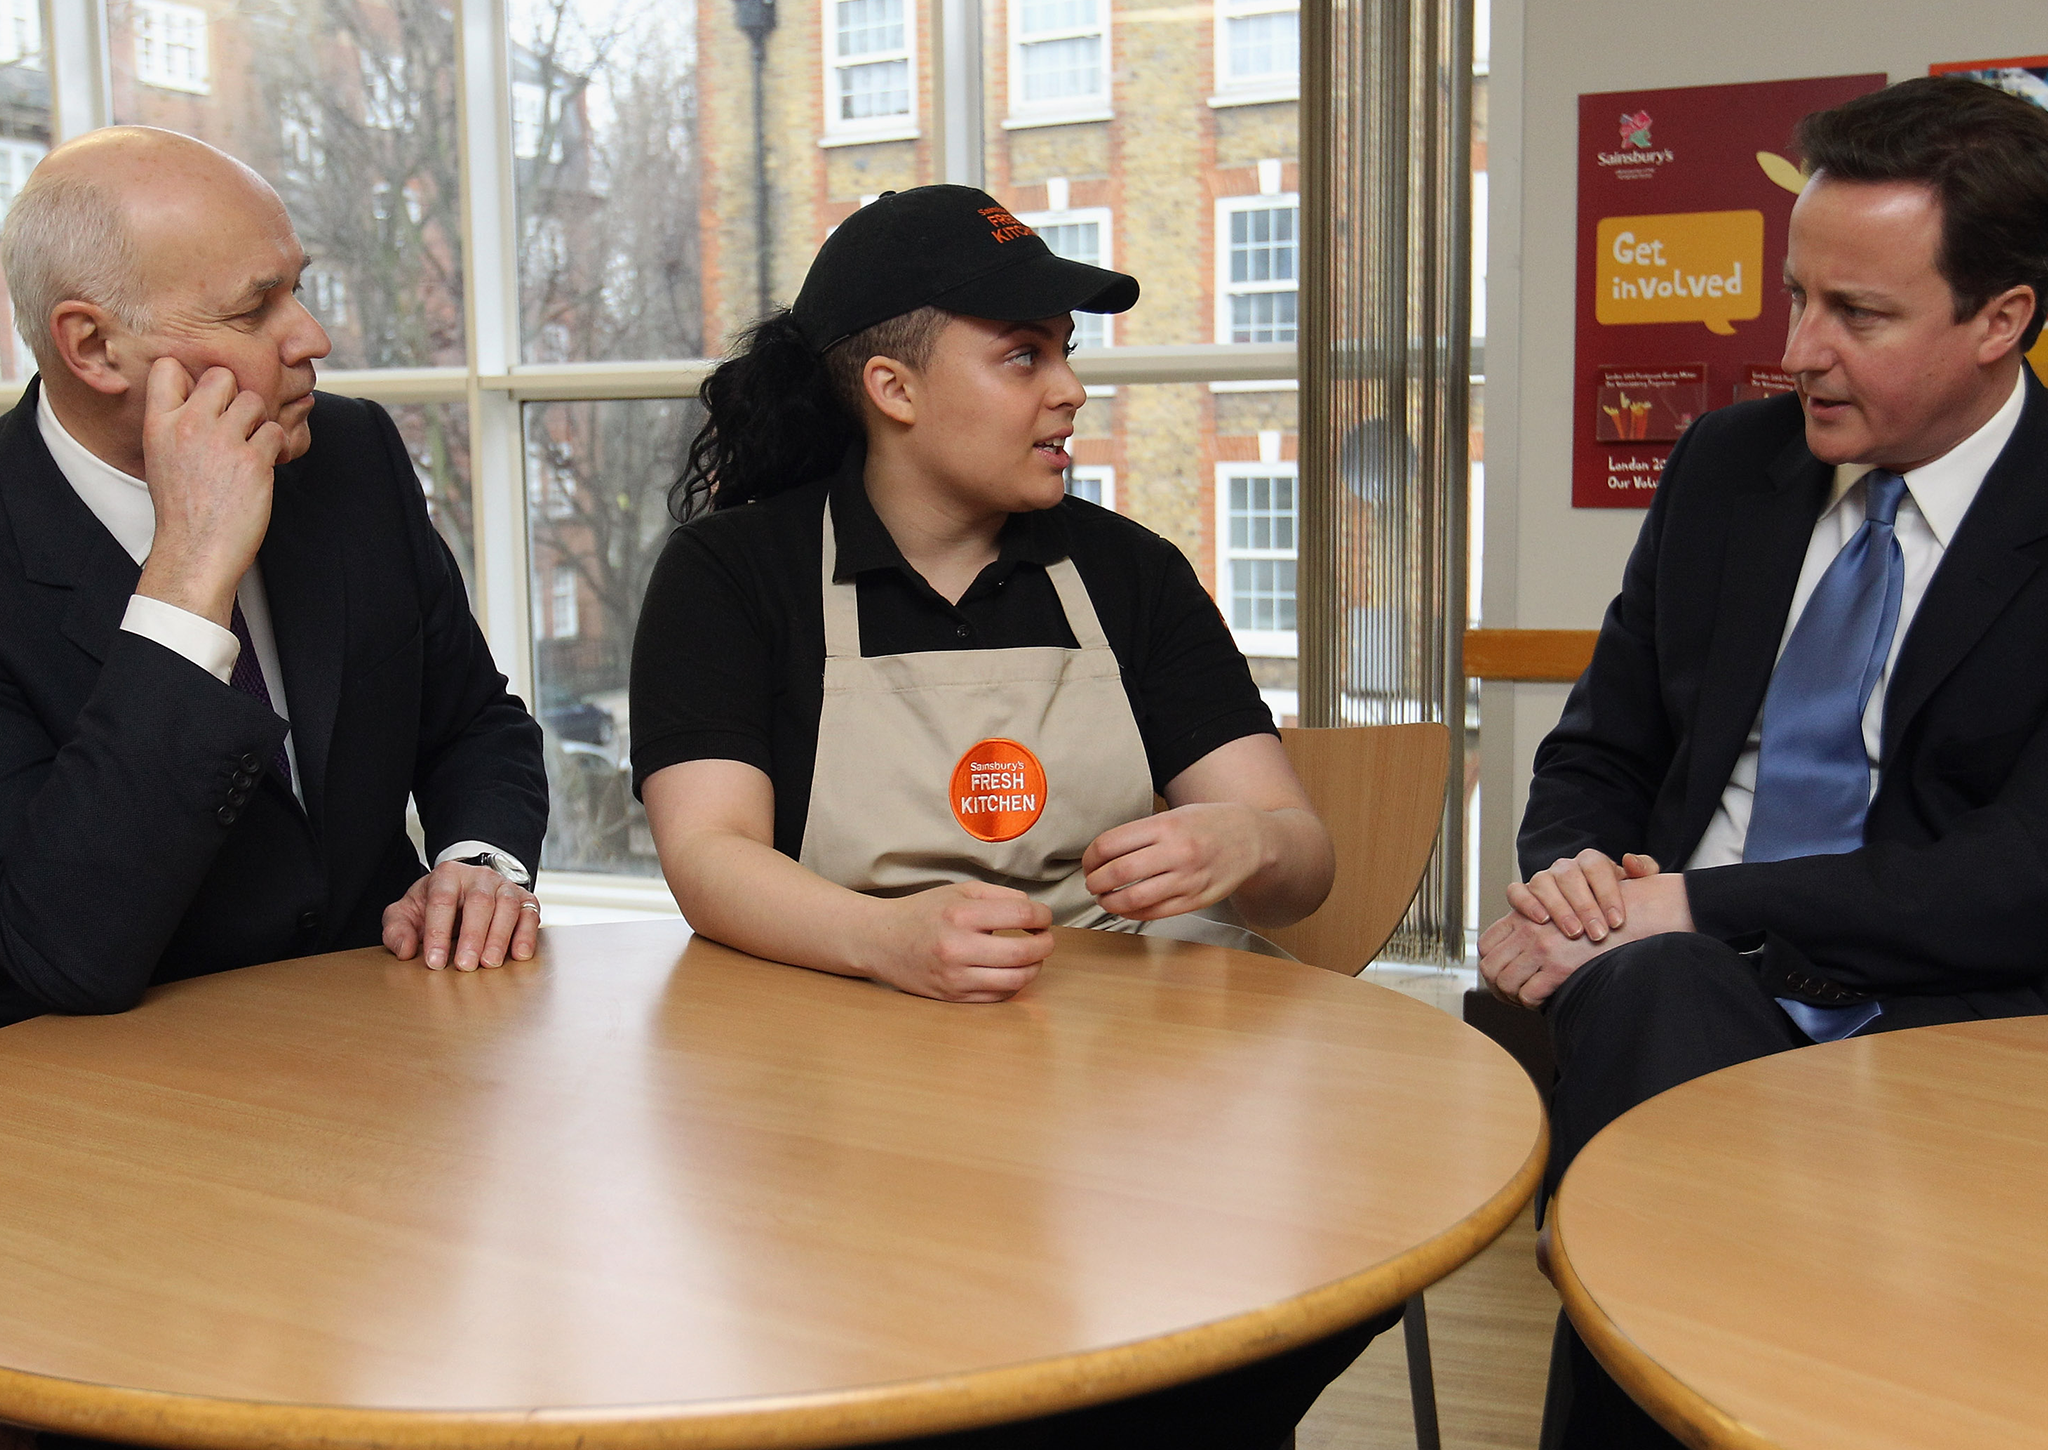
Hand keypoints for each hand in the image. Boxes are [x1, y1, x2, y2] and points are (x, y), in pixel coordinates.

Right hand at [136, 359, 284, 628]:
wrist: (195, 550)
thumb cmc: (182, 509)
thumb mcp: (161, 457)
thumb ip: (176, 423)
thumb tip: (200, 396)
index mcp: (159, 424)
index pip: (168, 368)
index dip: (192, 378)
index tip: (203, 401)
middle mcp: (189, 426)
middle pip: (222, 376)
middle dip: (235, 396)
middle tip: (235, 426)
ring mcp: (222, 441)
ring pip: (255, 401)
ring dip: (258, 422)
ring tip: (249, 449)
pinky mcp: (253, 460)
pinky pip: (276, 431)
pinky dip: (276, 446)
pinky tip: (264, 464)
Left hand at [383, 861, 540, 971]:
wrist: (465, 889)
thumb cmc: (433, 905)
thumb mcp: (407, 912)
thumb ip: (397, 929)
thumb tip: (405, 950)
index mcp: (447, 875)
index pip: (441, 900)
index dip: (438, 932)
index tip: (434, 961)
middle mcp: (479, 877)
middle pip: (479, 902)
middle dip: (473, 936)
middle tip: (465, 966)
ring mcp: (505, 886)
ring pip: (508, 907)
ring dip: (500, 937)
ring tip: (490, 964)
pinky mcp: (525, 899)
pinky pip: (530, 913)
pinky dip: (527, 934)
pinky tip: (519, 955)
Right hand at [863, 882, 1054, 1001]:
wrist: (880, 941)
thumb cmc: (922, 913)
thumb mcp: (958, 891)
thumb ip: (999, 896)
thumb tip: (1034, 910)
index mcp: (960, 914)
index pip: (1021, 914)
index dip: (1043, 915)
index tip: (1044, 917)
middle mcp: (957, 948)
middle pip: (1023, 952)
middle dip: (1045, 945)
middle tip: (1045, 938)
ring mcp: (955, 977)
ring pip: (1015, 980)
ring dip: (1034, 968)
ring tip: (1032, 957)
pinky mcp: (953, 998)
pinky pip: (998, 996)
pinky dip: (1014, 984)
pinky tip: (1011, 971)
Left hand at [1081, 802, 1271, 919]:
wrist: (1254, 839)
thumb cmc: (1211, 823)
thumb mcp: (1175, 815)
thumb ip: (1143, 832)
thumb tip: (1104, 852)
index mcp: (1166, 826)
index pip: (1110, 844)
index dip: (1090, 857)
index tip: (1089, 862)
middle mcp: (1176, 852)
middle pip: (1117, 873)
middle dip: (1095, 882)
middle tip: (1091, 883)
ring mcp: (1187, 879)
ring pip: (1133, 899)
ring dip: (1110, 902)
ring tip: (1105, 899)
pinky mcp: (1195, 900)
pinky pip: (1155, 912)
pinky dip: (1133, 913)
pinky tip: (1127, 908)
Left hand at [1479, 910, 1602, 1009]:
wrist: (1627, 918)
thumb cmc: (1593, 920)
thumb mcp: (1555, 913)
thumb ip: (1531, 928)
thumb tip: (1511, 958)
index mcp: (1522, 916)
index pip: (1486, 944)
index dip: (1490, 964)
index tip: (1502, 976)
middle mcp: (1527, 929)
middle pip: (1490, 966)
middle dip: (1498, 986)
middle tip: (1512, 995)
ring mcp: (1541, 947)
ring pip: (1506, 983)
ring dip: (1514, 997)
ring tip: (1528, 999)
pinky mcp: (1559, 966)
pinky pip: (1529, 995)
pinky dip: (1533, 1003)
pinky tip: (1545, 1000)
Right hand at [1506, 849, 1661, 944]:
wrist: (1587, 916)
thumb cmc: (1610, 903)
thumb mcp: (1634, 887)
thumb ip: (1643, 870)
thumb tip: (1631, 861)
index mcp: (1591, 861)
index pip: (1597, 867)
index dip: (1608, 894)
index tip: (1618, 921)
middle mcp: (1564, 867)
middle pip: (1570, 877)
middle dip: (1585, 907)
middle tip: (1598, 933)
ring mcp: (1542, 879)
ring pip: (1543, 883)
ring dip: (1558, 908)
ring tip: (1573, 932)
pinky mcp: (1522, 893)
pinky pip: (1516, 892)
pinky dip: (1526, 904)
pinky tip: (1541, 921)